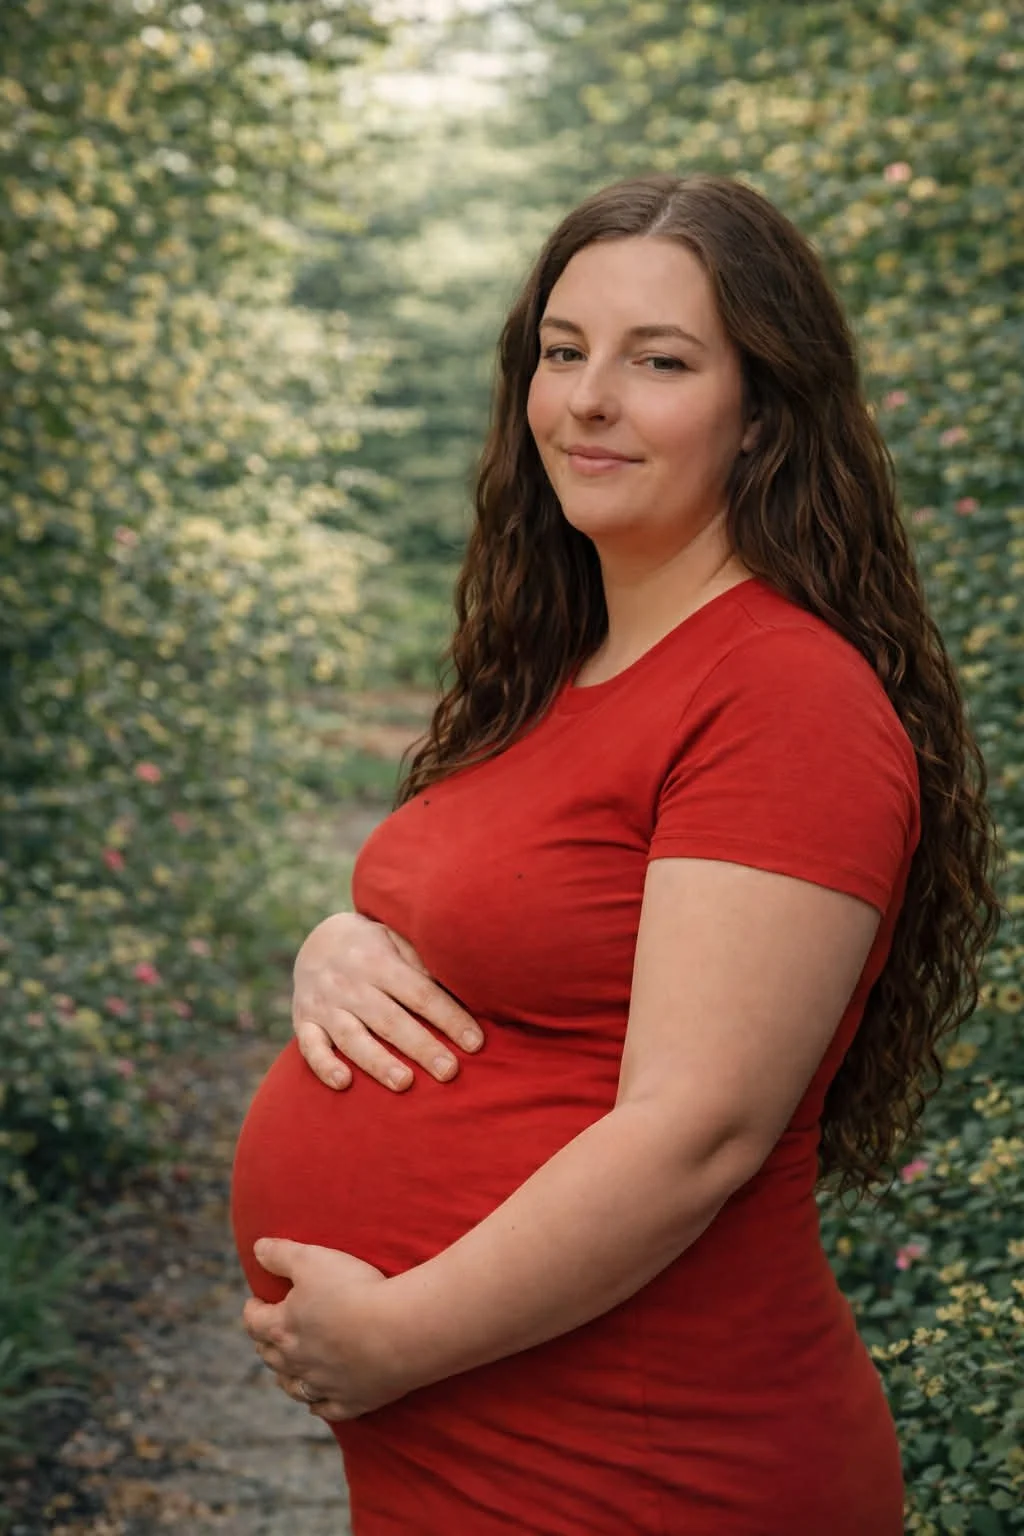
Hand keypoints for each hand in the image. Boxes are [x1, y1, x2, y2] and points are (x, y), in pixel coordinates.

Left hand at [243, 1238, 408, 1420]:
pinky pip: (327, 1409)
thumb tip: (256, 1249)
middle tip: (268, 1333)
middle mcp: (297, 1362)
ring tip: (285, 1372)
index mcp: (283, 1328)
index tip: (255, 1301)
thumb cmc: (353, 1290)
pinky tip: (316, 1403)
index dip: (252, 1309)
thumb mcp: (312, 1259)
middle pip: (271, 1356)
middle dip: (265, 1342)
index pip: (254, 1321)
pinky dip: (318, 1405)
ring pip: (293, 1387)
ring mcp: (323, 1385)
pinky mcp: (351, 1401)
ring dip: (285, 1378)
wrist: (399, 1331)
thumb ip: (281, 1254)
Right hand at [292, 911, 483, 1091]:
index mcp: (378, 961)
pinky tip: (343, 1083)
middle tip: (449, 1071)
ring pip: (352, 1037)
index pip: (420, 993)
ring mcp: (325, 1004)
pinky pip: (309, 1046)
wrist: (317, 940)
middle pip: (390, 1020)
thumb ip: (422, 962)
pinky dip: (324, 1065)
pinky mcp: (303, 1021)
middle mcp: (351, 983)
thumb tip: (461, 985)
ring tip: (405, 1084)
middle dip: (421, 1047)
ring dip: (378, 1062)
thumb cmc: (374, 947)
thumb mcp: (396, 940)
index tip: (476, 1043)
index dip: (449, 1017)